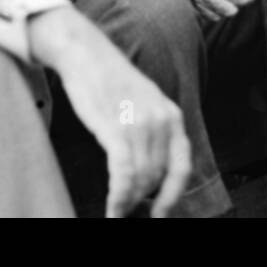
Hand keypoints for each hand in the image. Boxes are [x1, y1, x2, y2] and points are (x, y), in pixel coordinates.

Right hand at [29, 7, 191, 216]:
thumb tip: (149, 174)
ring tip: (116, 209)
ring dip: (128, 201)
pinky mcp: (116, 127)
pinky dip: (119, 195)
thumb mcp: (143, 101)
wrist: (84, 53)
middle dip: (142, 198)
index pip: (182, 167)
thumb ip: (153, 132)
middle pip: (157, 177)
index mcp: (171, 114)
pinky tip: (112, 205)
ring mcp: (140, 124)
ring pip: (141, 180)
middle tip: (125, 208)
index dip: (173, 196)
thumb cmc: (108, 79)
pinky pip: (123, 174)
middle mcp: (161, 120)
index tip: (160, 213)